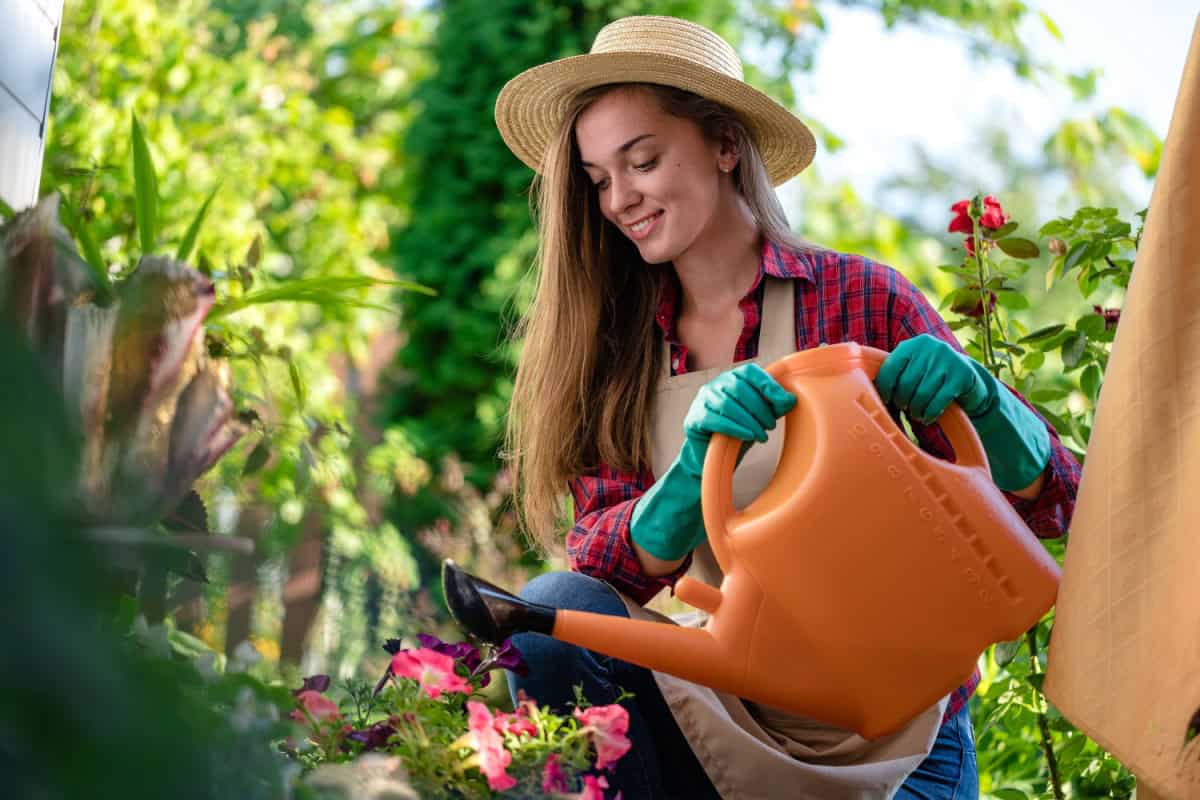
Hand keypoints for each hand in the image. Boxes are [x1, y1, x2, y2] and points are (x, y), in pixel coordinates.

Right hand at [631, 363, 794, 560]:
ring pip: (727, 403)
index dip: (769, 385)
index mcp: (732, 379)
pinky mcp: (694, 419)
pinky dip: (735, 428)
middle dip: (760, 408)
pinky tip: (747, 437)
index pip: (751, 372)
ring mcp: (702, 401)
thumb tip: (791, 399)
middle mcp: (715, 385)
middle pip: (740, 387)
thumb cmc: (738, 435)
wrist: (712, 459)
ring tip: (762, 436)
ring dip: (749, 420)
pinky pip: (715, 419)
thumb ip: (774, 407)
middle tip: (771, 426)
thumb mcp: (760, 419)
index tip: (784, 402)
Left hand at [874, 334, 992, 424]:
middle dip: (903, 402)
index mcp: (911, 345)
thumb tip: (866, 395)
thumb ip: (895, 376)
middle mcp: (929, 347)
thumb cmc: (930, 378)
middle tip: (906, 409)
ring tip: (916, 415)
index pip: (889, 369)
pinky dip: (930, 413)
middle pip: (905, 384)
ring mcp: (948, 359)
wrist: (970, 378)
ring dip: (916, 411)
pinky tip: (928, 418)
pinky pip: (938, 401)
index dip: (884, 389)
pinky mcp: (962, 375)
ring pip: (921, 394)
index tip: (885, 401)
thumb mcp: (912, 370)